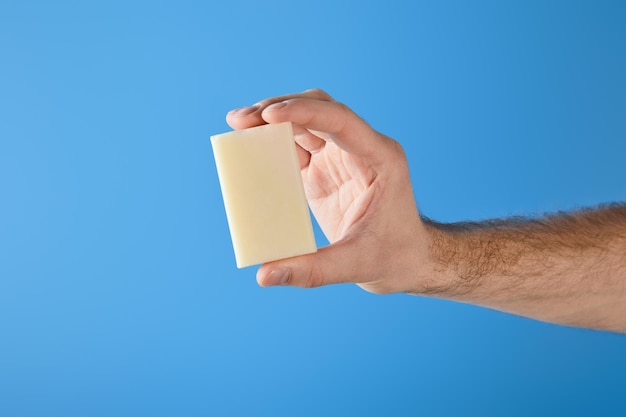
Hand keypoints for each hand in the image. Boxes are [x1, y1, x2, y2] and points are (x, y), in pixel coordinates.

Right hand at [226, 89, 432, 293]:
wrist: (408, 259)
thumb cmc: (393, 257)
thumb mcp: (355, 266)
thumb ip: (311, 270)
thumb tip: (264, 275)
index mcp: (380, 158)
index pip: (340, 120)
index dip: (303, 112)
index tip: (268, 114)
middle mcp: (362, 148)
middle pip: (319, 109)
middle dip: (279, 107)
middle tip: (241, 119)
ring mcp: (344, 156)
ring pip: (306, 121)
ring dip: (272, 119)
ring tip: (239, 126)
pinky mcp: (327, 169)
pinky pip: (298, 145)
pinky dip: (275, 142)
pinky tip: (252, 148)